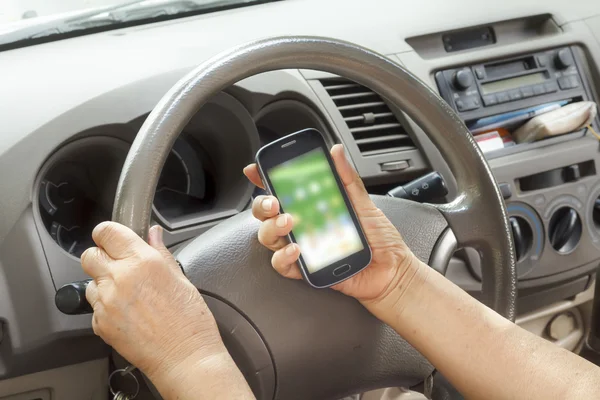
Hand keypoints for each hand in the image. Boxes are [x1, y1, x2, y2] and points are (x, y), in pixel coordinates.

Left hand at [80, 222, 225, 379]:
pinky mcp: (100, 324)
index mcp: (142, 261)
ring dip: (103, 283)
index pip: (107, 232)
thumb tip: (153, 235)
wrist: (184, 356)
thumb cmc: (189, 321)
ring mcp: (106, 303)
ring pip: (89, 282)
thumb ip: (160, 253)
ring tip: (127, 294)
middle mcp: (120, 278)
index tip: (112, 237)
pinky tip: (127, 313)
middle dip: (101, 256)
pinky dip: (105, 307)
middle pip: (90, 255)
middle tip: (118, 265)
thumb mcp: (180, 278)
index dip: (107, 233)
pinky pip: (94, 307)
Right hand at [243, 144, 424, 311]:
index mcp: (311, 206)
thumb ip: (347, 178)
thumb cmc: (378, 237)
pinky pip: (282, 264)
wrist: (392, 269)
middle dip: (262, 205)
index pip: (281, 190)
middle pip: (266, 213)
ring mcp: (301, 247)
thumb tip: (337, 151)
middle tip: (274, 202)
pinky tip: (296, 248)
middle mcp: (301, 226)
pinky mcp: (304, 269)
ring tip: (289, 222)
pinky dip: (284, 256)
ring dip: (272, 228)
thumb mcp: (363, 202)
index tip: (255, 170)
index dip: (264, 179)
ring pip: (268, 237)